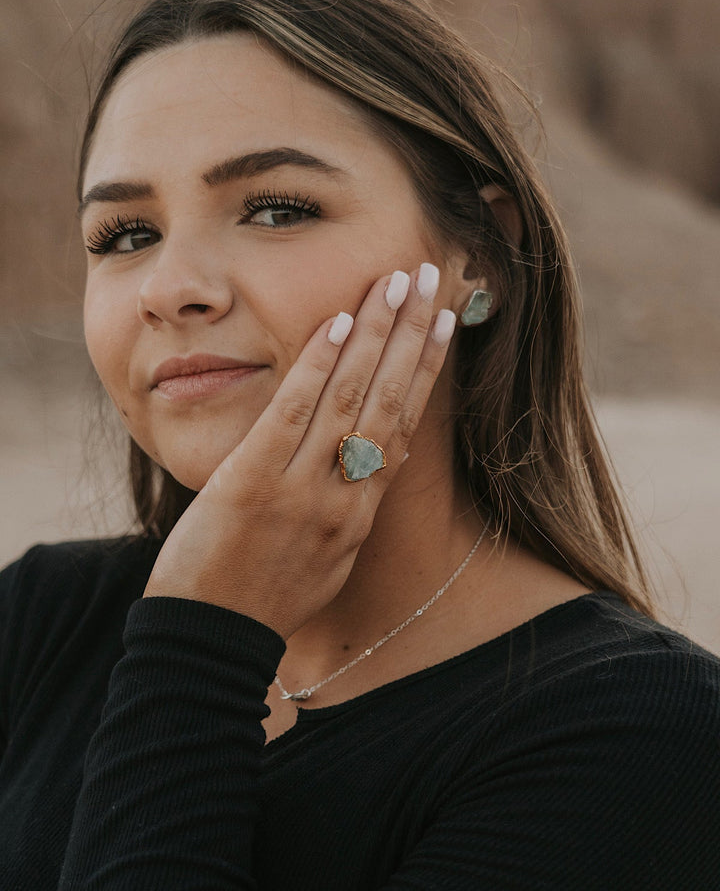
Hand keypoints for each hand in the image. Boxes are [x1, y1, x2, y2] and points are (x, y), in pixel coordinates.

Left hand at [143, 263, 455, 638]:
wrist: (211, 640)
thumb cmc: (266, 597)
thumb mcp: (329, 559)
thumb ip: (352, 505)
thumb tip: (380, 460)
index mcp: (361, 513)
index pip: (403, 425)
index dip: (426, 369)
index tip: (444, 323)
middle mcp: (343, 497)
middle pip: (387, 401)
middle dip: (410, 335)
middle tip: (427, 278)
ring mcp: (301, 490)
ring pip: (349, 399)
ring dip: (374, 335)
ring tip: (393, 284)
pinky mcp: (252, 483)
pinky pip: (292, 414)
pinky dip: (317, 367)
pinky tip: (335, 325)